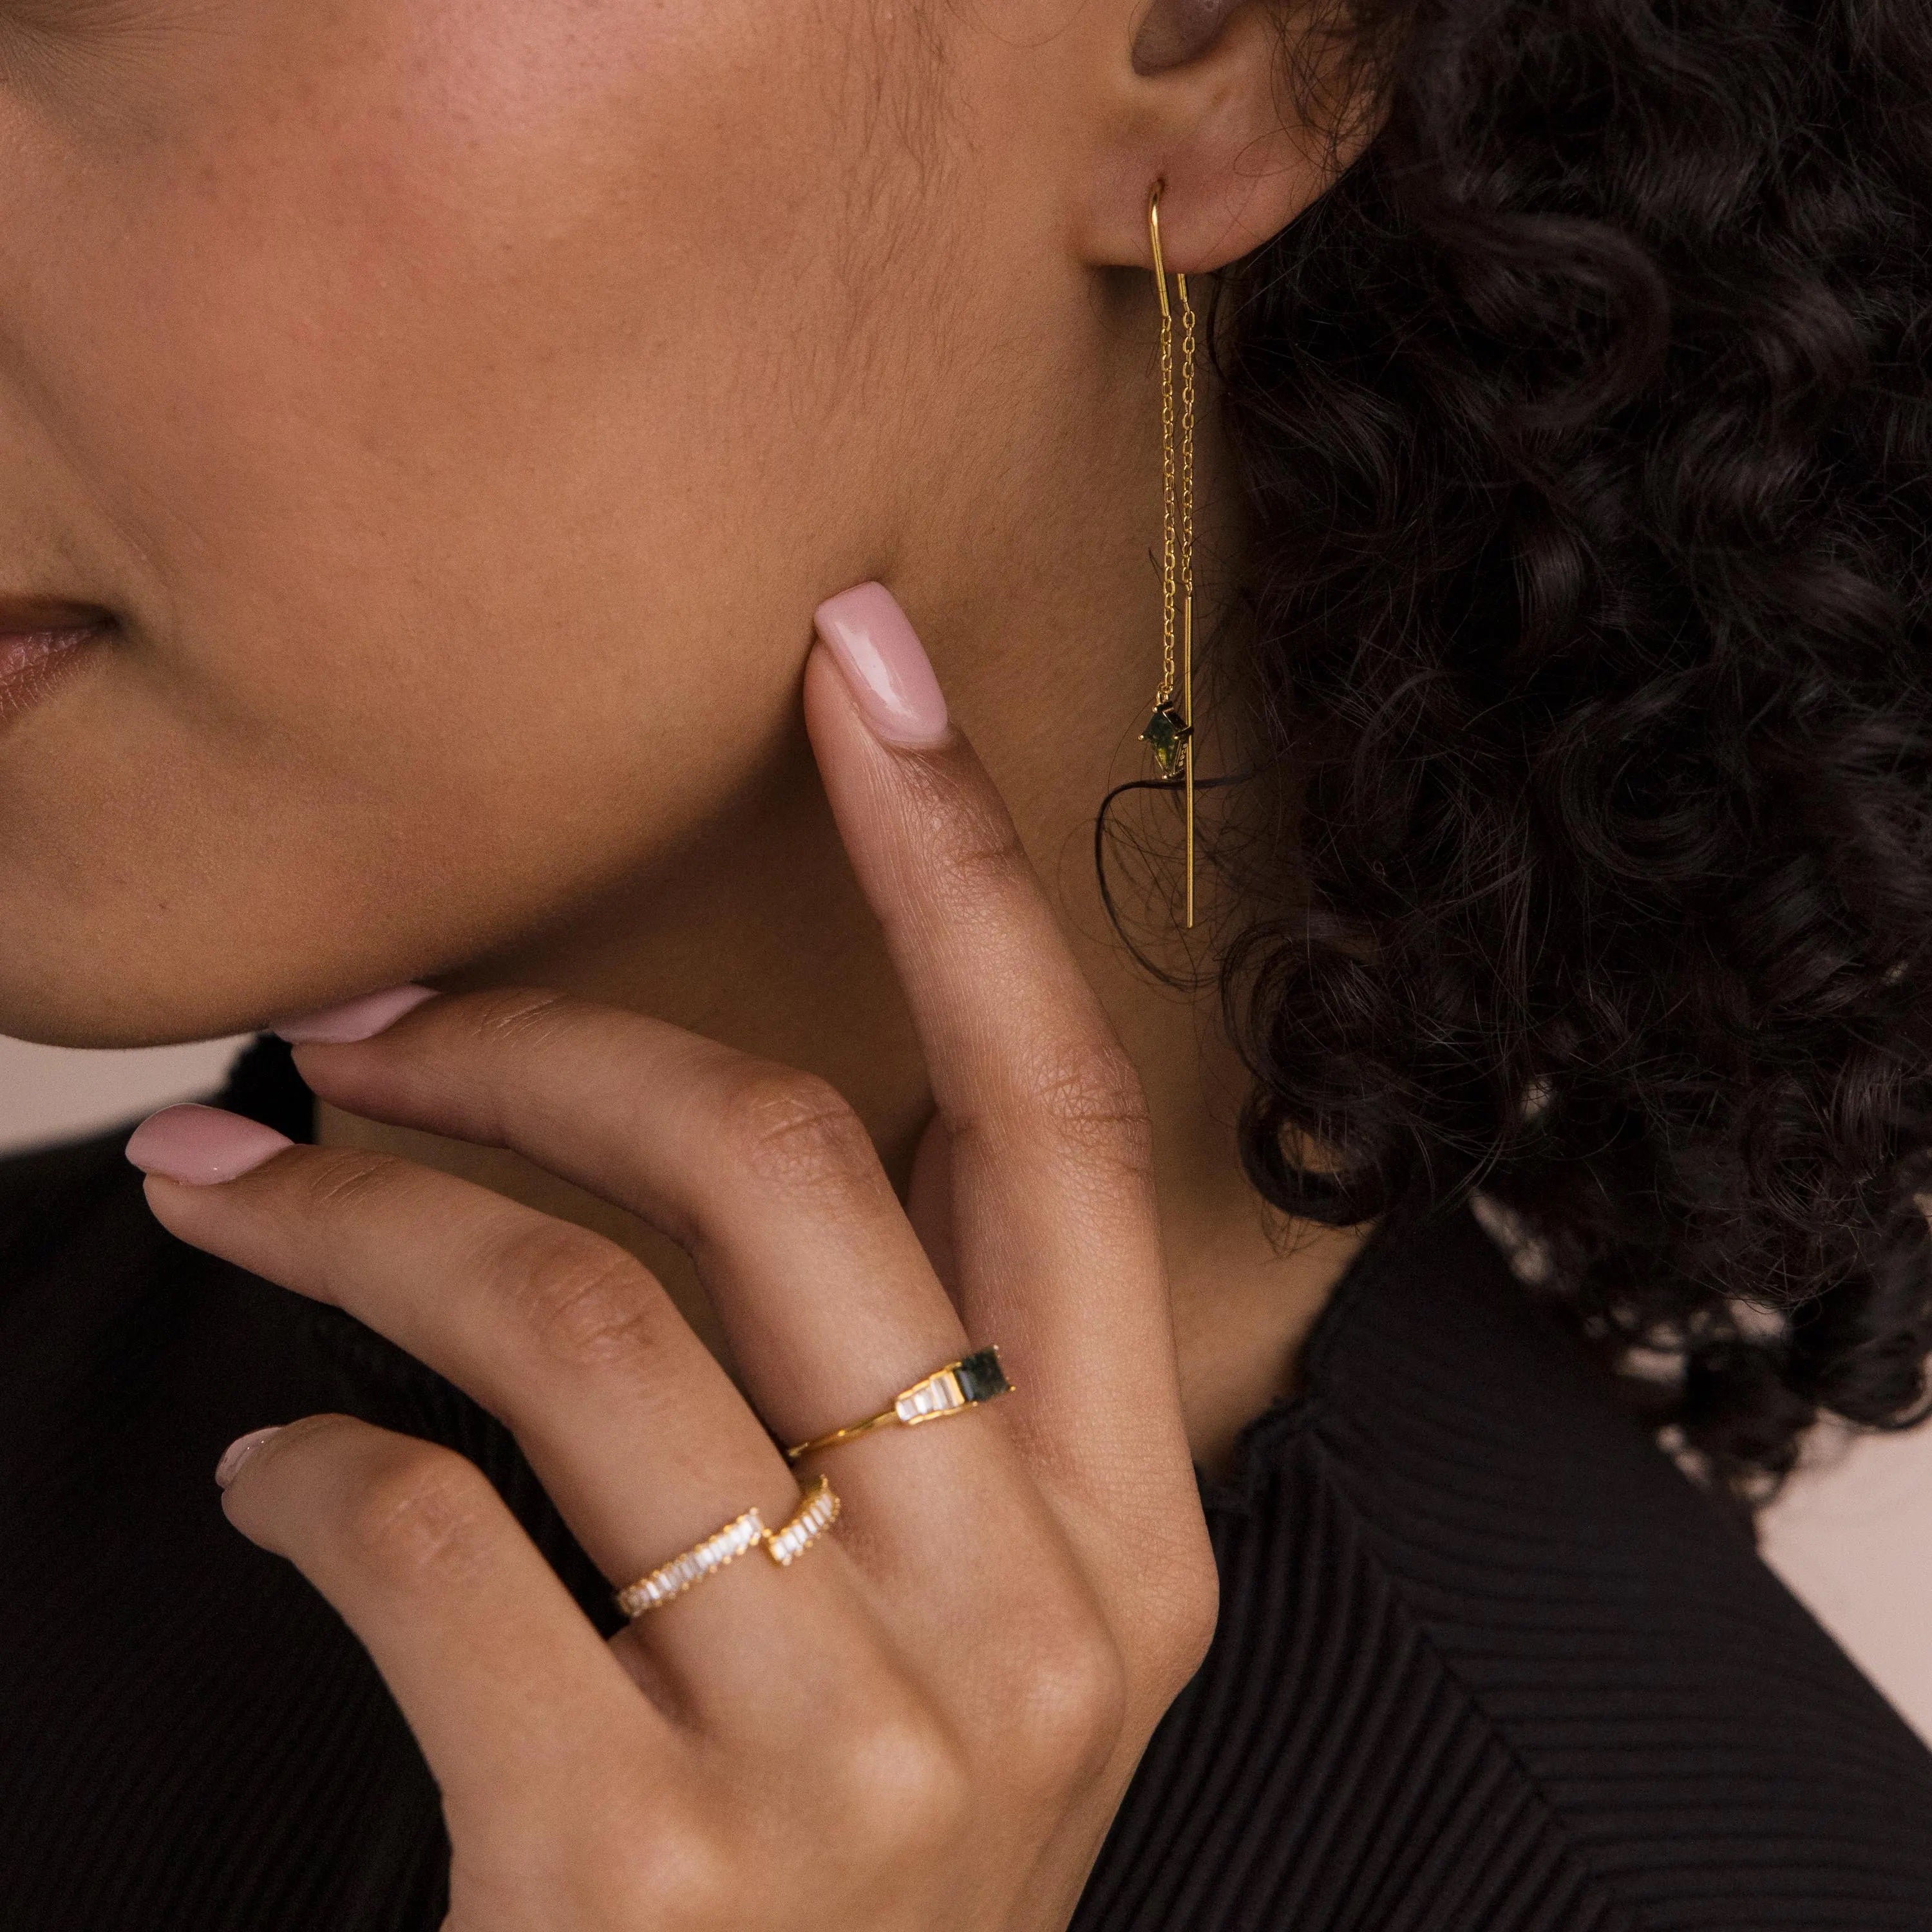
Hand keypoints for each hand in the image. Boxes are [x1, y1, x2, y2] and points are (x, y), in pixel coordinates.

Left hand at [127, 586, 1217, 1930]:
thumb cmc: (854, 1862)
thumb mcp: (962, 1626)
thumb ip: (920, 1391)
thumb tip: (754, 1122)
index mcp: (1132, 1533)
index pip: (1053, 1117)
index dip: (958, 868)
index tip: (853, 664)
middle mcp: (1027, 1618)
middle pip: (776, 1165)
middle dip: (538, 1037)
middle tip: (359, 1018)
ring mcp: (850, 1749)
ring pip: (571, 1318)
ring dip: (363, 1213)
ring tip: (231, 1189)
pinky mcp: (637, 1870)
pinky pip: (427, 1540)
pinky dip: (309, 1472)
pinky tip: (275, 1473)